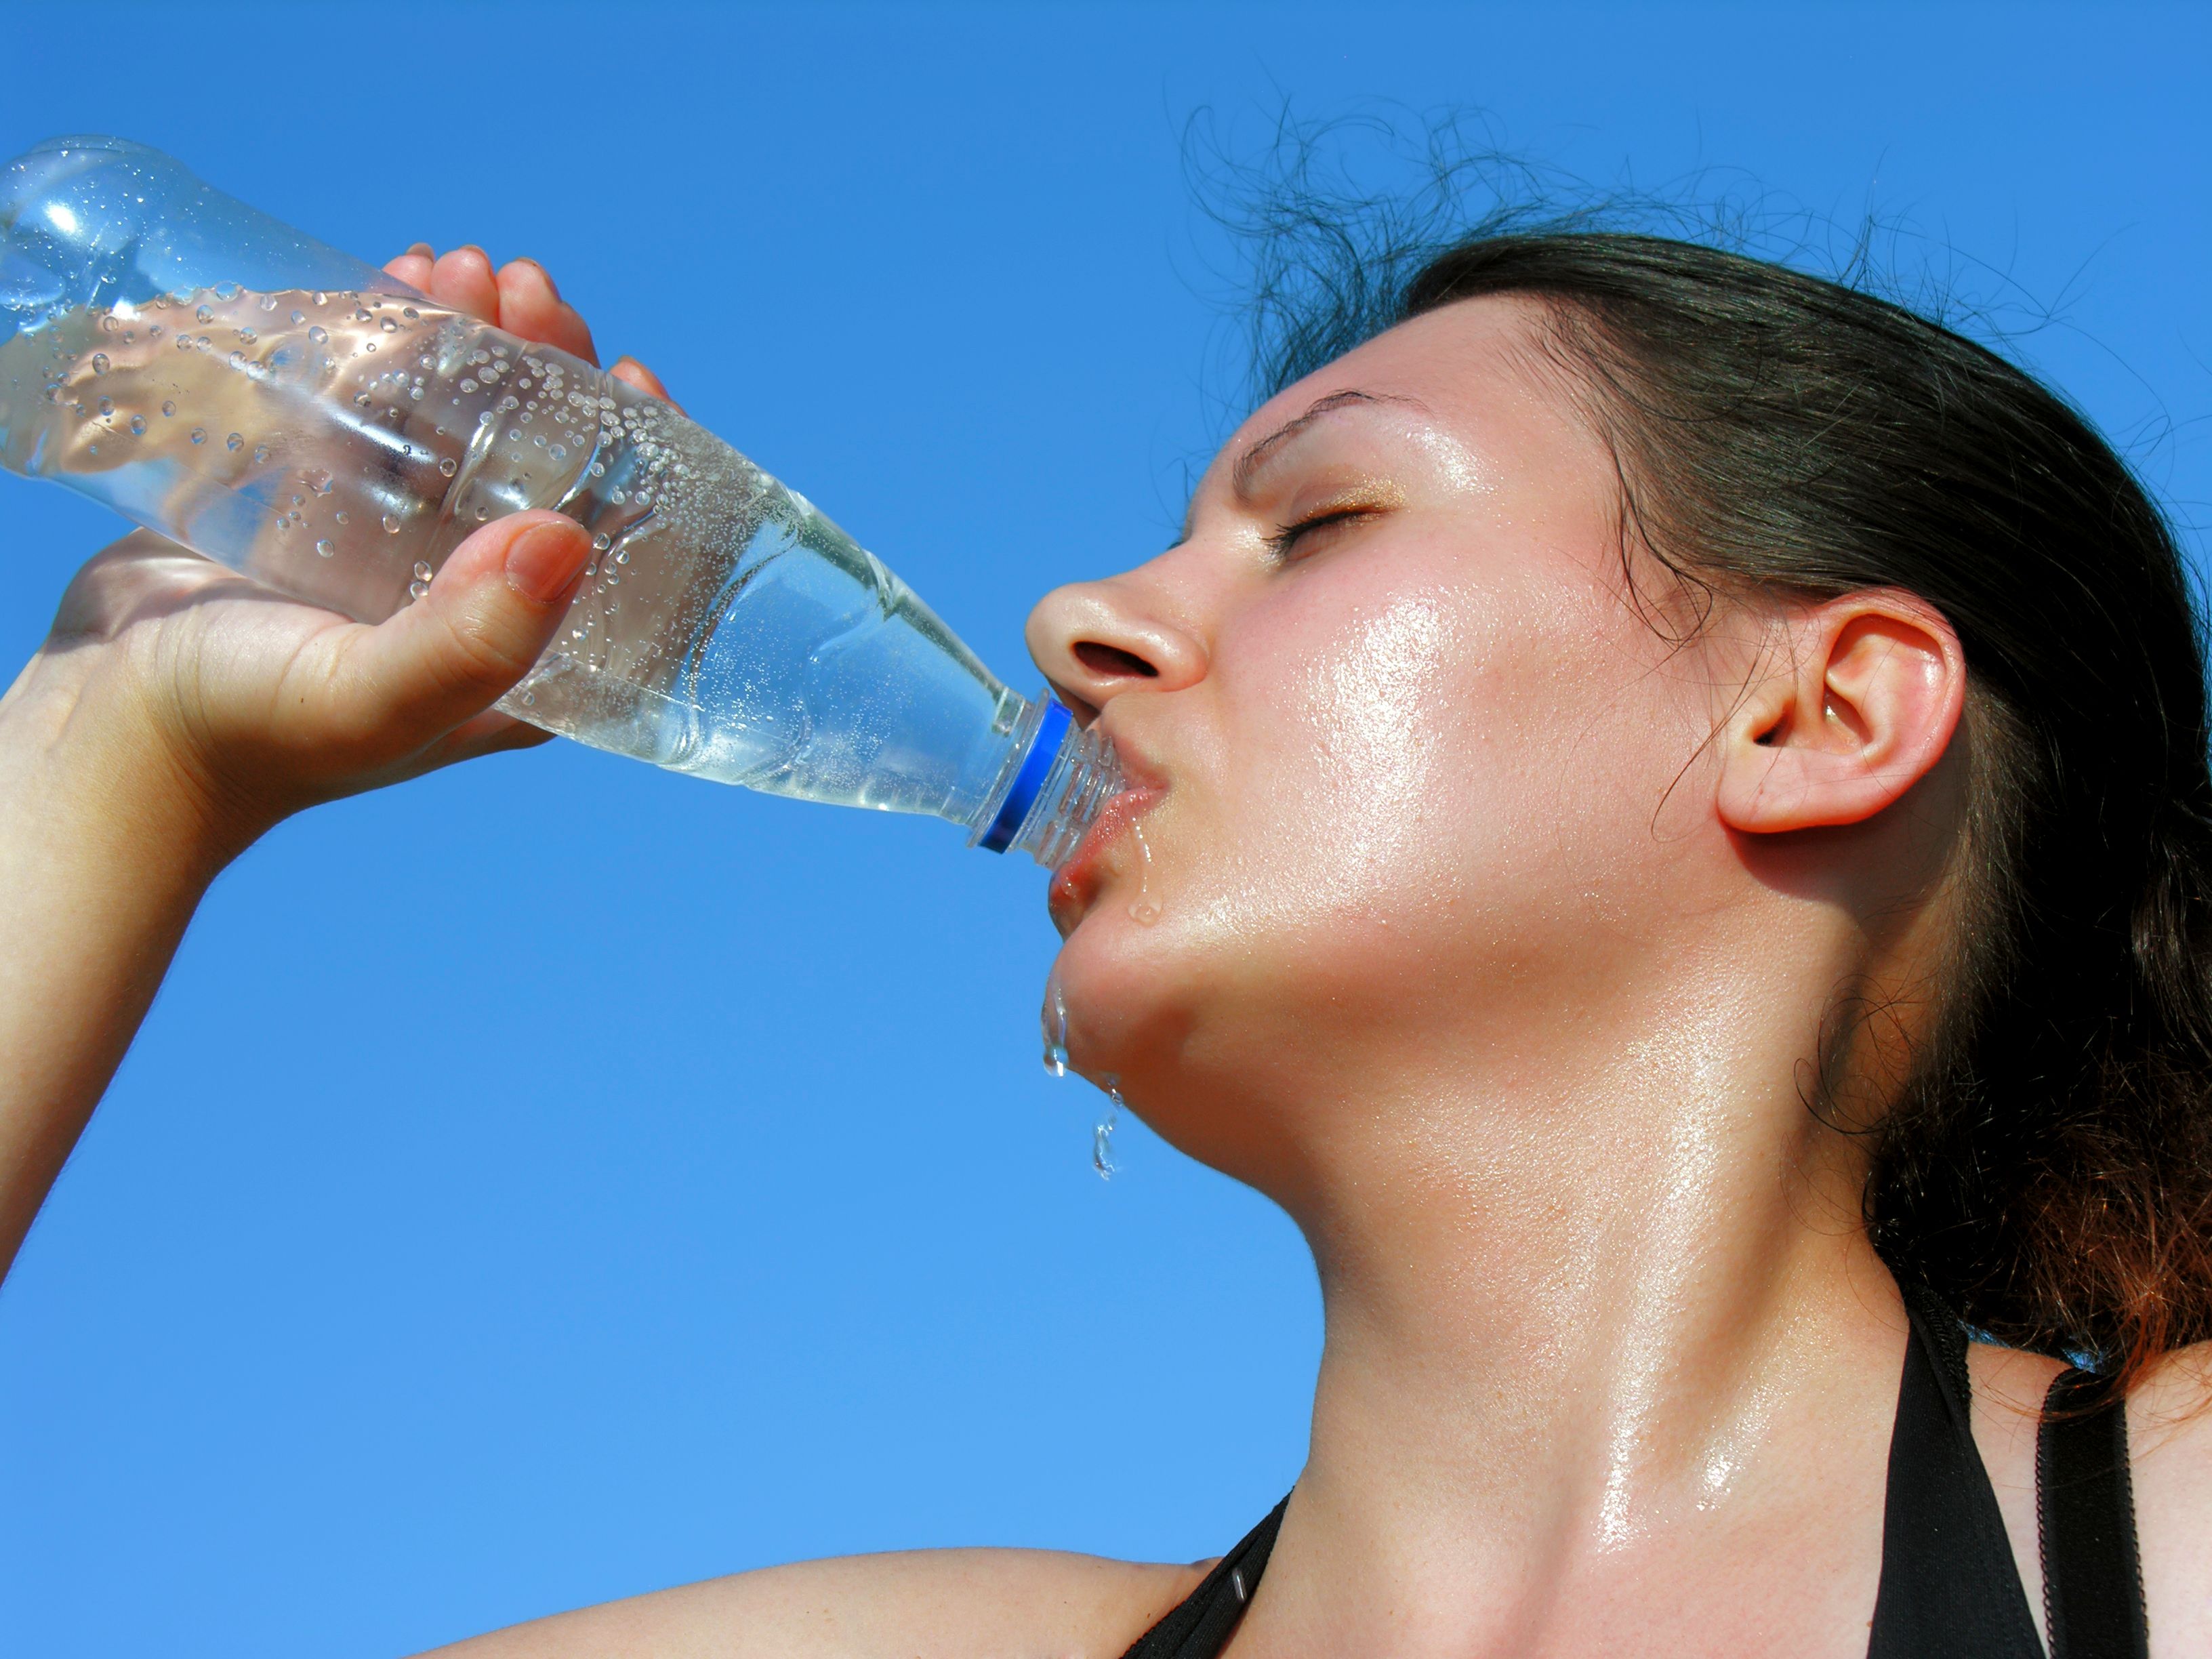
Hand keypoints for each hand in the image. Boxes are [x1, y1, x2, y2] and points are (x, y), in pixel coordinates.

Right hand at [7, 248, 675, 867]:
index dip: (642, 455)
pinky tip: (396, 282)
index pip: (617, 544)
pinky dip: (390, 347)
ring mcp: (394, 551)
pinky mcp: (318, 509)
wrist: (101, 729)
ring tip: (455, 267)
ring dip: (469, 339)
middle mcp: (472, 600)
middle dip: (544, 366)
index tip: (628, 374)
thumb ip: (472, 640)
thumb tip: (572, 539)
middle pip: (544, 463)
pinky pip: (374, 414)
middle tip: (520, 288)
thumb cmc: (248, 735)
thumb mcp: (374, 698)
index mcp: (522, 657)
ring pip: (461, 424)